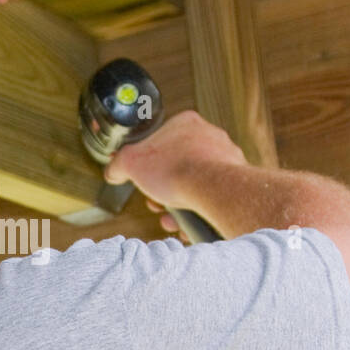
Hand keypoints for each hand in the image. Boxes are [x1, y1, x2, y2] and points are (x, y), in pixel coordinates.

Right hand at [103, 110, 246, 209]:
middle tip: (156, 203)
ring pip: (195, 185)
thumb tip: (113, 171)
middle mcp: (210, 136)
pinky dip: (198, 213)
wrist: (212, 189)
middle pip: (177, 166)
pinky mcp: (236, 180)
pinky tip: (188, 225)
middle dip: (163, 190)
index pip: (160, 141)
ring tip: (170, 220)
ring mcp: (227, 158)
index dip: (146, 165)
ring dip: (178, 206)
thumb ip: (119, 164)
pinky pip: (212, 198)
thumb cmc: (176, 170)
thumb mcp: (130, 163)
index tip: (142, 180)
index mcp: (186, 123)